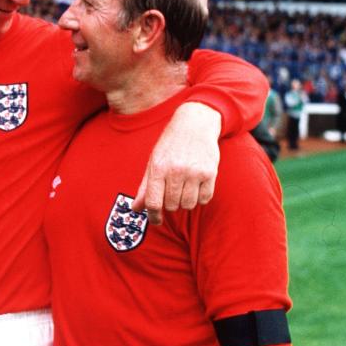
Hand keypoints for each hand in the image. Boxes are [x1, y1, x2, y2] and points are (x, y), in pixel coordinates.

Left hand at [131, 102, 220, 224]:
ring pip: (188, 205)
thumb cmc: (170, 145)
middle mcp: (176, 171)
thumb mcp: (154, 161)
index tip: (156, 221)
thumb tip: (135, 208)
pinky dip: (200, 198)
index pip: (154, 202)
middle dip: (170, 204)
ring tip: (184, 187)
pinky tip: (196, 186)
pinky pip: (204, 199)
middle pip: (171, 205)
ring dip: (185, 201)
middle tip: (172, 191)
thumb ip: (145, 187)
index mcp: (158, 168)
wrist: (194, 124)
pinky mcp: (210, 173)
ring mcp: (194, 172)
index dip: (153, 216)